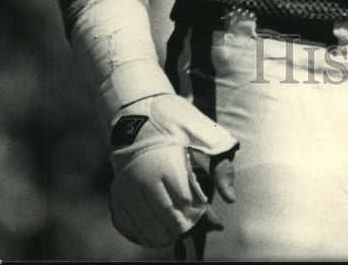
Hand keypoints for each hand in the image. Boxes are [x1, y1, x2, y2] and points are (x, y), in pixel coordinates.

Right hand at [108, 93, 238, 247]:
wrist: (138, 112)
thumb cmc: (178, 126)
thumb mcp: (207, 139)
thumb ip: (222, 169)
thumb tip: (231, 199)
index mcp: (168, 166)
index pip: (187, 205)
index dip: (203, 217)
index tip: (216, 223)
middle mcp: (144, 179)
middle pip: (167, 220)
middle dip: (184, 228)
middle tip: (196, 229)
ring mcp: (127, 187)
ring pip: (146, 226)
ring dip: (163, 235)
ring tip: (178, 234)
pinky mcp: (116, 192)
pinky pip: (127, 224)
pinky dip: (141, 234)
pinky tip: (155, 234)